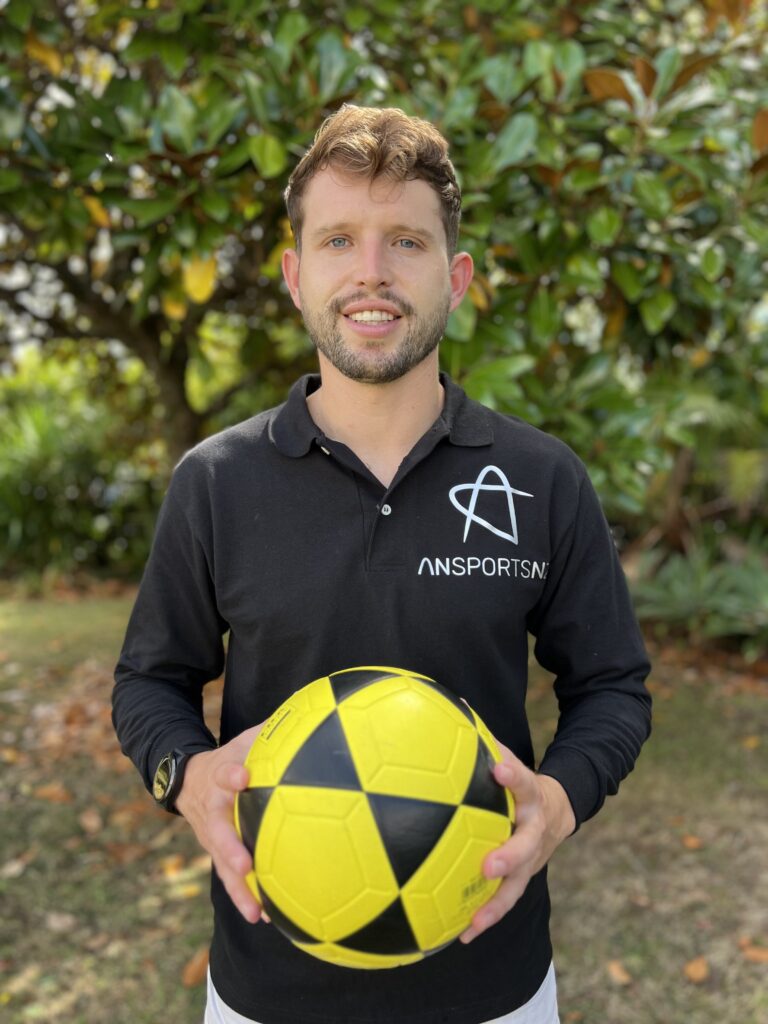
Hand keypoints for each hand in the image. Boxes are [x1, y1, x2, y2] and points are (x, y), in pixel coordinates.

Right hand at [175, 726, 264, 923]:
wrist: (186, 781)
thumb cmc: (228, 758)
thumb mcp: (242, 740)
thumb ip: (270, 732)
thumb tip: (310, 713)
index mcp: (219, 776)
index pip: (223, 771)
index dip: (230, 773)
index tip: (242, 776)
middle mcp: (212, 810)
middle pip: (217, 832)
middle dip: (229, 848)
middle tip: (244, 863)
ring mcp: (212, 837)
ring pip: (222, 866)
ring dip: (238, 888)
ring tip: (256, 911)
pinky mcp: (217, 854)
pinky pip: (231, 879)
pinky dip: (246, 896)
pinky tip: (266, 917)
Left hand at [460, 741, 575, 943]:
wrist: (559, 811)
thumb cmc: (520, 783)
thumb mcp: (511, 761)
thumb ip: (487, 744)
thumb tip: (453, 708)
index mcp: (530, 795)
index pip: (524, 781)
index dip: (513, 776)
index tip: (499, 769)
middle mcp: (533, 830)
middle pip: (526, 844)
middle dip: (509, 856)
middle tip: (488, 866)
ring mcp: (531, 858)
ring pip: (517, 884)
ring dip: (496, 904)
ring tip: (474, 923)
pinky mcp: (522, 878)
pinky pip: (503, 901)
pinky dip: (485, 917)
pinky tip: (461, 935)